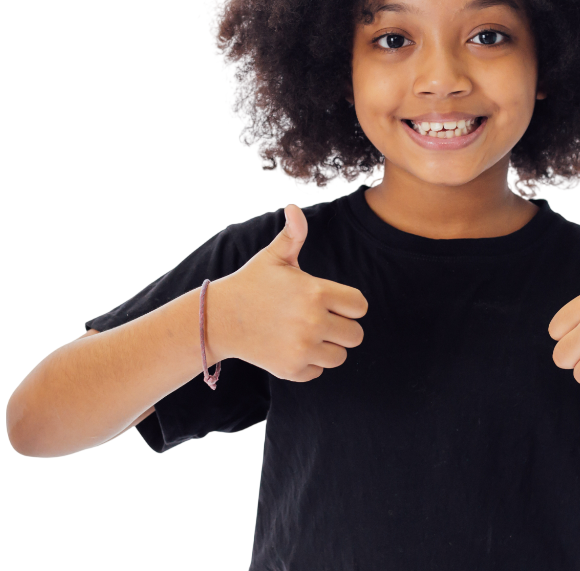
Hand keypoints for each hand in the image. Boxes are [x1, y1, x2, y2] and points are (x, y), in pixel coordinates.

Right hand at [210, 203, 368, 381]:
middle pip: (355, 335)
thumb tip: (294, 207)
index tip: (332, 303)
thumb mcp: (273, 257)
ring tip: (306, 334)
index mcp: (316, 293)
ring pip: (340, 356)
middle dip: (342, 327)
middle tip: (320, 320)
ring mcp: (302, 349)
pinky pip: (318, 371)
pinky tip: (292, 348)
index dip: (349, 304)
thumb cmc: (252, 283)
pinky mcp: (291, 369)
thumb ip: (293, 234)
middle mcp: (313, 323)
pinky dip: (309, 364)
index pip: (360, 306)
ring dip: (328, 347)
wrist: (219, 318)